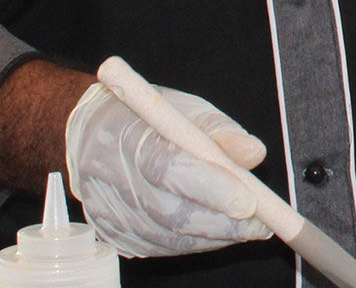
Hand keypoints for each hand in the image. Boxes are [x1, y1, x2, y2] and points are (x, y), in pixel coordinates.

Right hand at [64, 81, 272, 257]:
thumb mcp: (187, 109)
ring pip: (167, 236)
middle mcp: (109, 177)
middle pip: (169, 212)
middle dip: (221, 222)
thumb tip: (254, 153)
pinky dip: (194, 242)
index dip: (210, 188)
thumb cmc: (148, 118)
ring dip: (213, 236)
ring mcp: (107, 211)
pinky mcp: (111, 233)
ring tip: (247, 227)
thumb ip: (222, 131)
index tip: (248, 201)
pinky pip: (159, 246)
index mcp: (126, 135)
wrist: (93, 135)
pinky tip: (216, 231)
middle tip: (261, 223)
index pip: (168, 167)